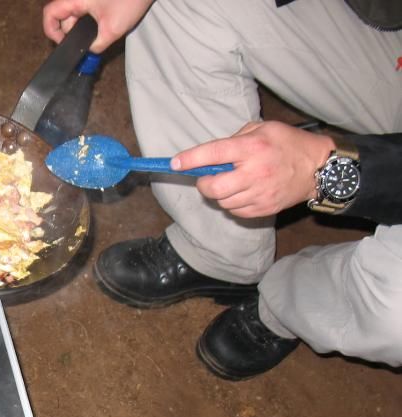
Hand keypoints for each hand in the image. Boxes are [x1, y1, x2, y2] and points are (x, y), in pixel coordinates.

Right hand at [42, 0, 154, 53]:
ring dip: (83, 29)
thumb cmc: (130, 0)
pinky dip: (89, 22)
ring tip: (100, 35)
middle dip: (73, 34)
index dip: (52, 32)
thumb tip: (88, 54)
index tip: (64, 44)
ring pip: (75, 16)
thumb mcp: (112, 30)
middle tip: (87, 46)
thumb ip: (96, 45)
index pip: (50, 15)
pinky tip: (102, 28)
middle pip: (63, 17)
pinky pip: (85, 11)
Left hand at [171, 121, 335, 218]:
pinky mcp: (264, 208)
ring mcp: (259, 193)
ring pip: (222, 202)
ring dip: (220, 194)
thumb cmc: (288, 144)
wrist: (319, 168)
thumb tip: (211, 155)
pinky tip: (244, 192)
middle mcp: (254, 172)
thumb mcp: (264, 128)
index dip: (190, 159)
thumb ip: (235, 139)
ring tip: (233, 182)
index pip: (213, 153)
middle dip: (205, 184)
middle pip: (213, 188)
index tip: (175, 163)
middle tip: (209, 177)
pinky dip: (233, 204)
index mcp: (252, 147)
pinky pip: (235, 211)